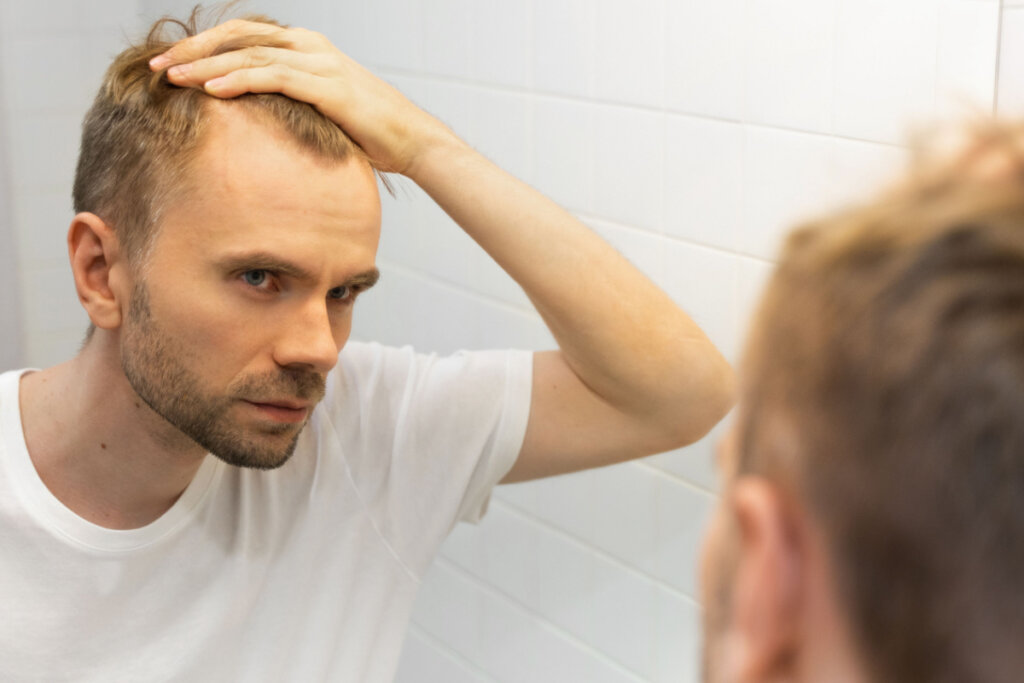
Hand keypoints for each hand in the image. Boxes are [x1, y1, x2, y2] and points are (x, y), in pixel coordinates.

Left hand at [150, 19, 452, 174]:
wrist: (412, 141)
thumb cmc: (368, 133)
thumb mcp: (321, 112)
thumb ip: (289, 105)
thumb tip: (255, 124)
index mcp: (305, 48)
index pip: (244, 37)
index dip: (204, 47)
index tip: (170, 64)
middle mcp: (310, 46)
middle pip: (239, 36)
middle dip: (195, 50)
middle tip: (157, 67)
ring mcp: (319, 62)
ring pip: (250, 53)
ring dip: (207, 65)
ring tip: (172, 78)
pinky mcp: (327, 85)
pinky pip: (274, 76)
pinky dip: (240, 80)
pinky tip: (212, 89)